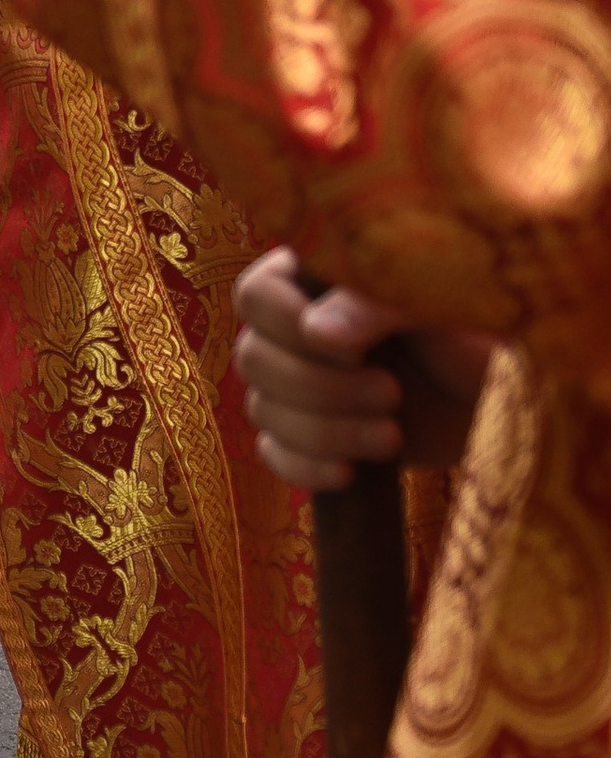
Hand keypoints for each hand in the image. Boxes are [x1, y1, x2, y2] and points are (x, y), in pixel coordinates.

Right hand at [231, 245, 492, 489]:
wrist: (504, 402)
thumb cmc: (474, 339)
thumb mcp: (434, 308)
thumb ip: (376, 307)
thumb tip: (316, 333)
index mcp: (312, 282)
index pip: (255, 294)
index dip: (286, 324)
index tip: (354, 349)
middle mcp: (293, 329)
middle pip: (253, 357)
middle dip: (319, 388)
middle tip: (391, 395)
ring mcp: (298, 385)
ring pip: (263, 409)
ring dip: (324, 431)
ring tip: (393, 437)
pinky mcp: (313, 436)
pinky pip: (273, 453)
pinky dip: (303, 467)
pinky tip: (348, 475)